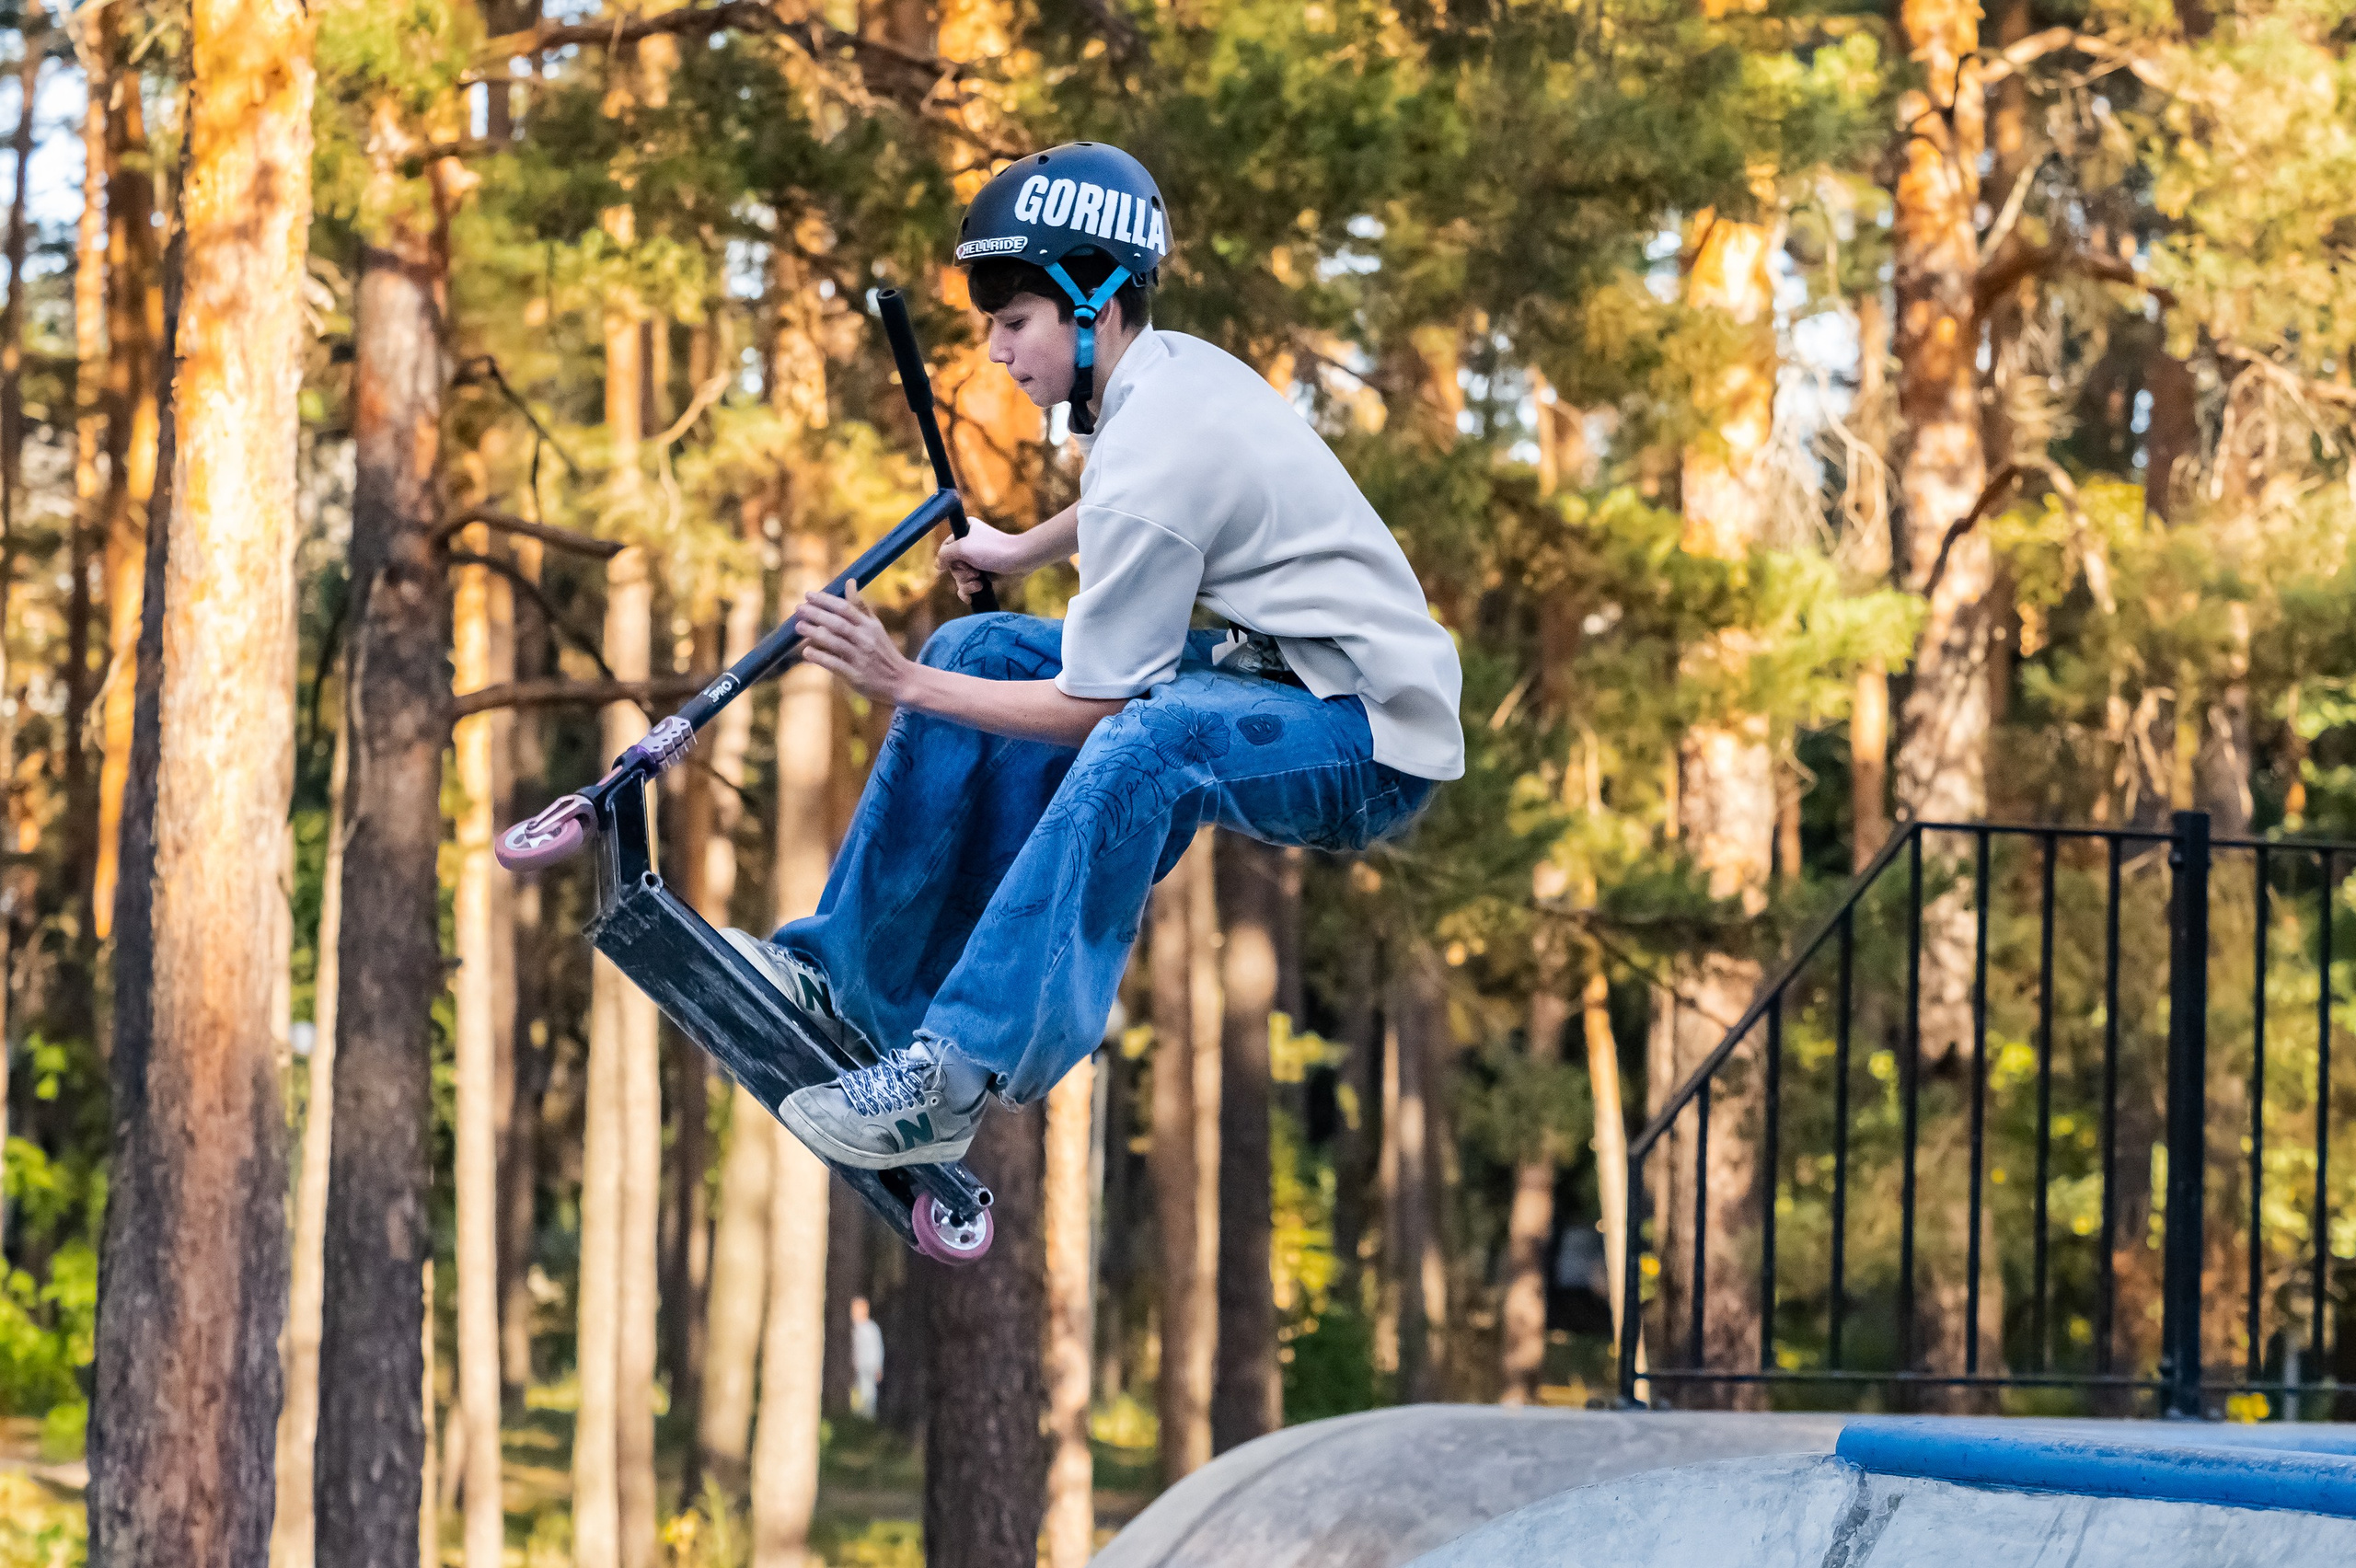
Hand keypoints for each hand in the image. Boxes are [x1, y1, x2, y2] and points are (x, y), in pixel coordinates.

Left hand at [795, 580, 916, 704]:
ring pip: (834, 642)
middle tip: (799, 609)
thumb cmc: (883, 651)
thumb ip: (860, 606)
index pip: (845, 608)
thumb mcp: (875, 627)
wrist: (900, 680)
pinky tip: (806, 651)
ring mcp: (860, 658)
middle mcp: (865, 640)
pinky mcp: (856, 676)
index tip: (808, 595)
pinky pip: (834, 664)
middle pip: (837, 623)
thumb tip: (849, 581)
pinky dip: (819, 657)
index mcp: (869, 626)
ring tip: (798, 626)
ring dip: (814, 633)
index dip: (825, 600)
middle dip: (816, 614)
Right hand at [937, 517, 1034, 602]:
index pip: (944, 549)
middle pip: (952, 566)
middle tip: (975, 572)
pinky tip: (972, 597)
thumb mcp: (963, 548)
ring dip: (967, 584)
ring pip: (959, 578)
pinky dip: (968, 592)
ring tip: (980, 583)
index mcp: (964, 531)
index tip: (961, 562)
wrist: (1019, 560)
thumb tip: (938, 566)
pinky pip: (968, 586)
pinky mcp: (984, 574)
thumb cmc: (992, 550)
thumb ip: (944, 555)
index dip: (949, 560)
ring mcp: (976, 561)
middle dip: (962, 574)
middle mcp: (969, 545)